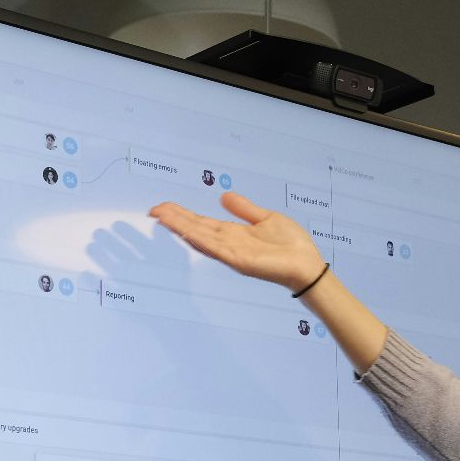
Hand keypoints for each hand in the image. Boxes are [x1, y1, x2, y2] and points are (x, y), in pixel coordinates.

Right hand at [149, 192, 326, 292]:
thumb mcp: (265, 218)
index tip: (163, 207)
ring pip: (200, 237)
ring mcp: (231, 252)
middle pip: (195, 228)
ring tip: (161, 216)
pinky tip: (185, 231)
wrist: (306, 264)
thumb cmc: (290, 245)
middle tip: (153, 209)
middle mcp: (228, 243)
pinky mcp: (239, 260)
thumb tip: (224, 196)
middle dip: (175, 219)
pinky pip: (215, 247)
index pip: (202, 222)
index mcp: (232, 233)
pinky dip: (199, 239)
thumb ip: (244, 209)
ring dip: (180, 227)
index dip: (182, 214)